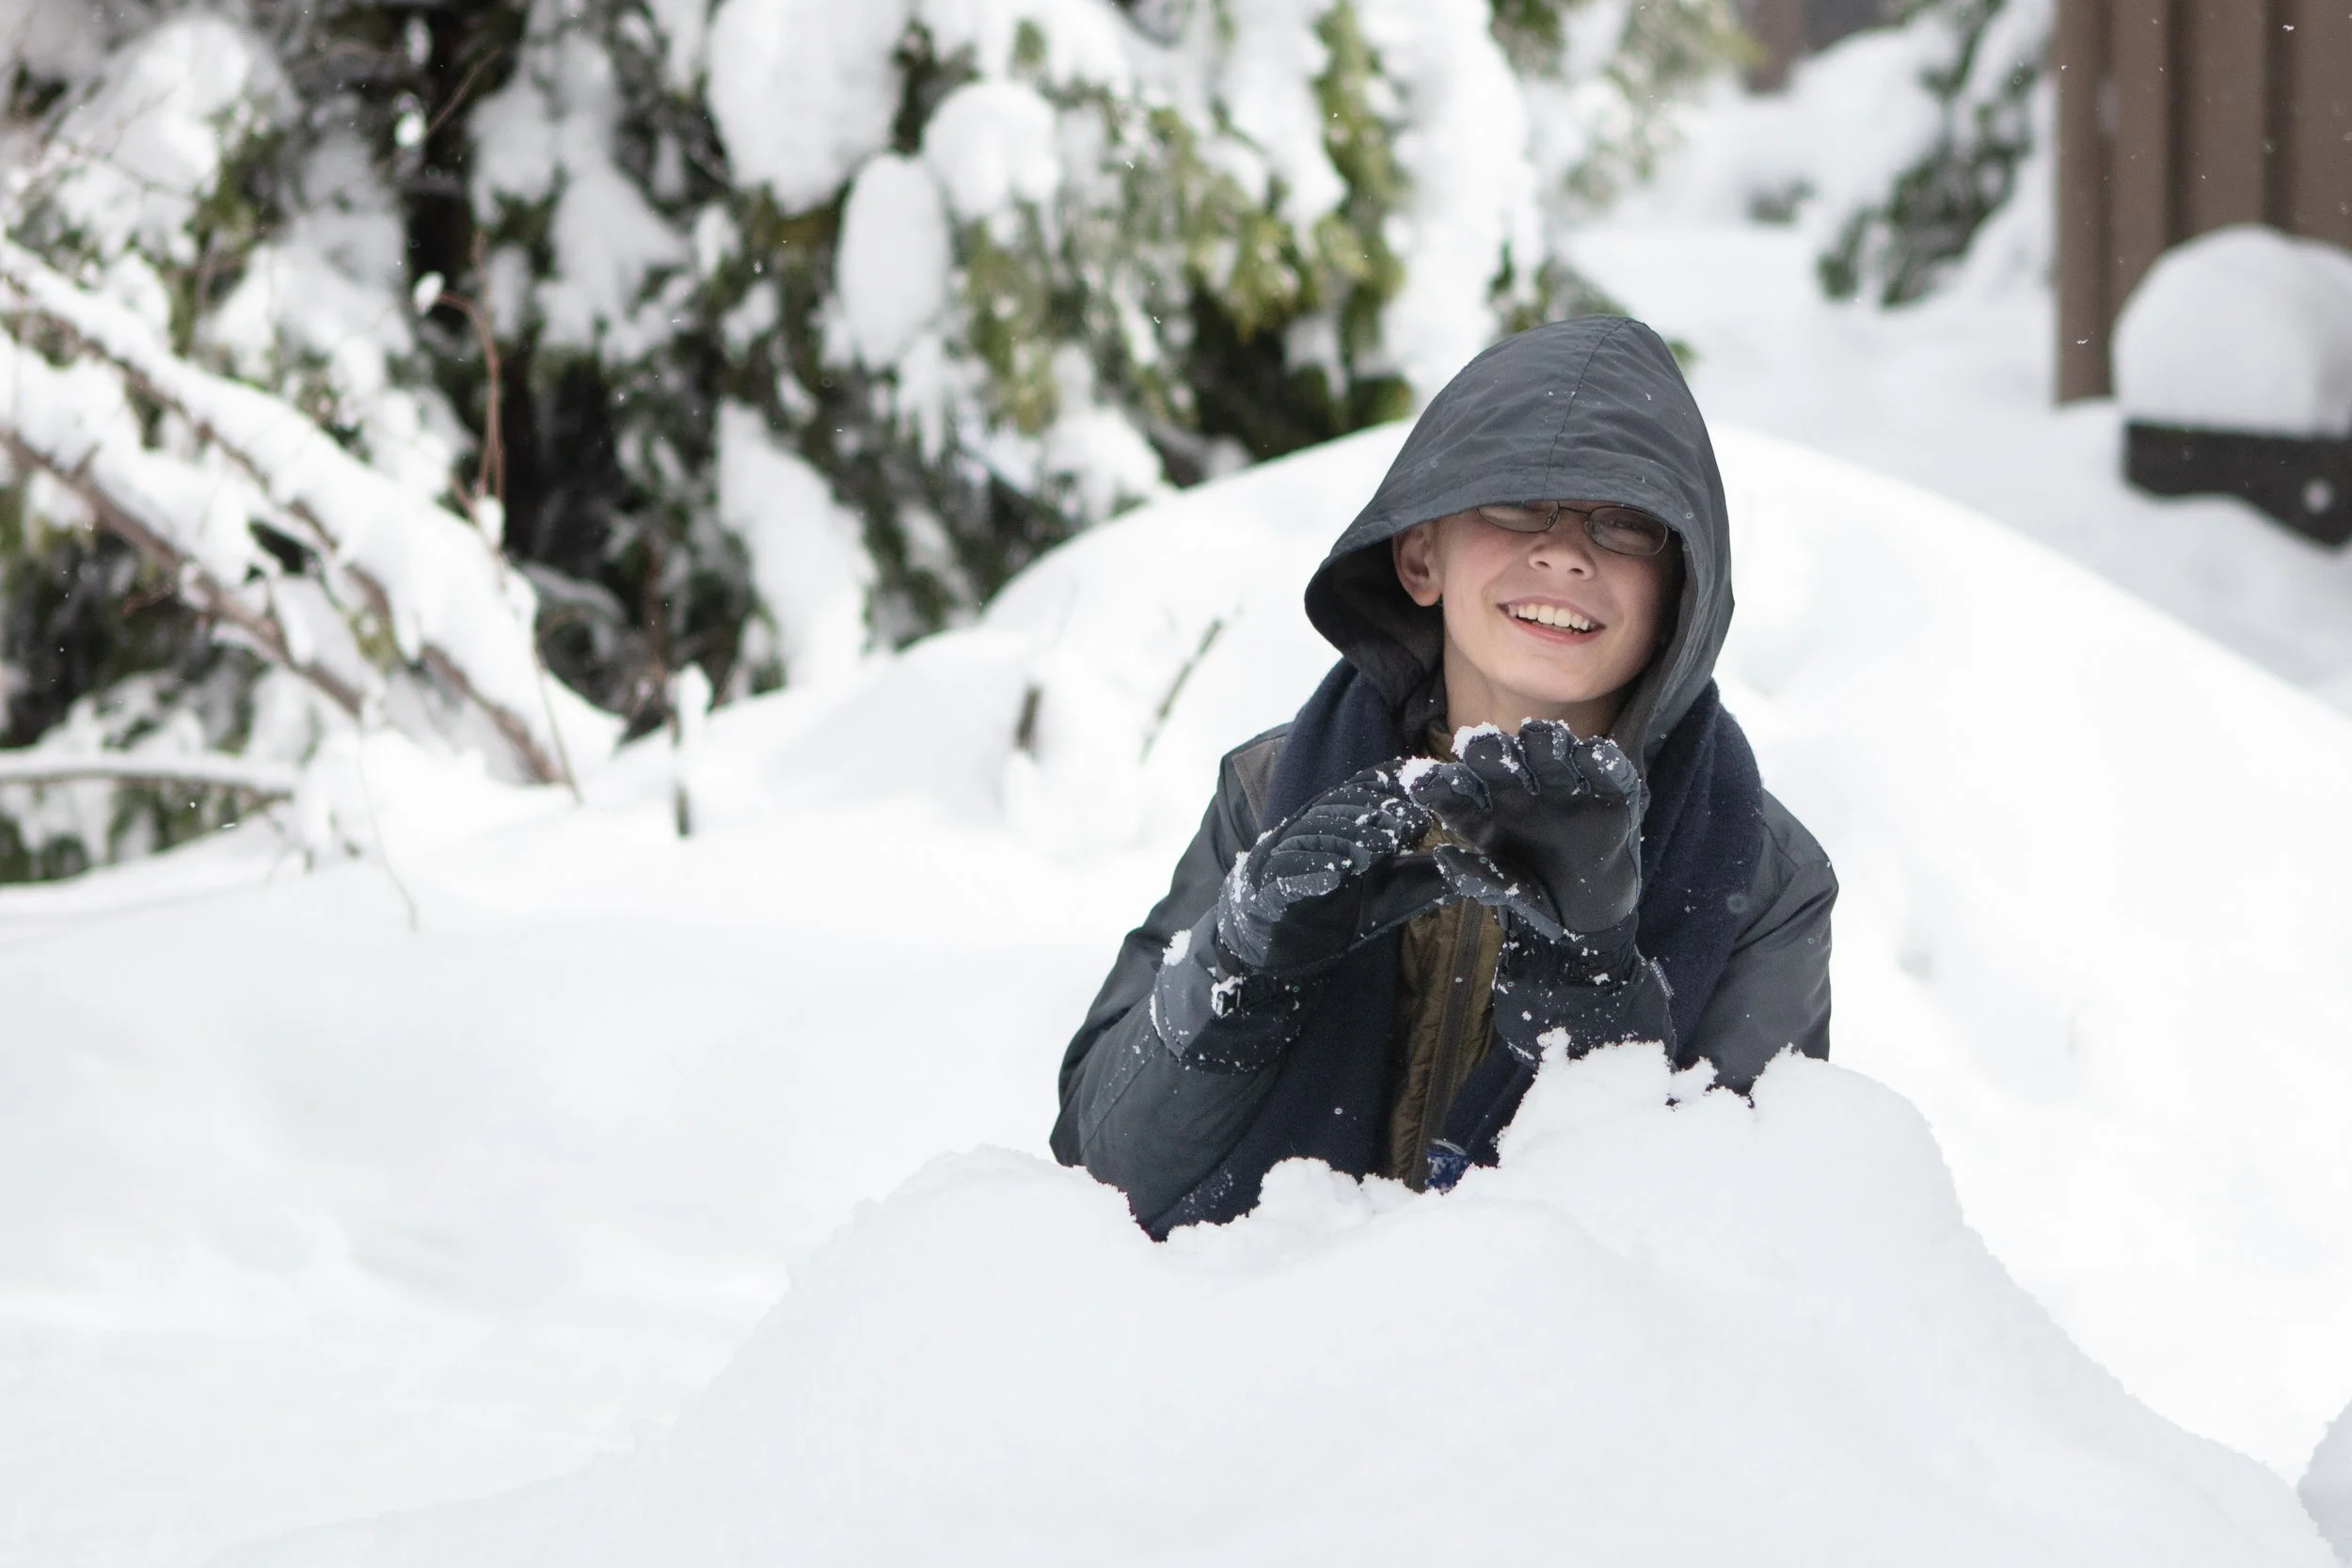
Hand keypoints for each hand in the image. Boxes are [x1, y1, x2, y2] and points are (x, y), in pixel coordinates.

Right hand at [1152, 767, 1431, 1070]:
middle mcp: (1313, 830)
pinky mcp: (1267, 888)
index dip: (1394, 785)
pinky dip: (1309, 872)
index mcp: (1345, 822)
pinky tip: (1333, 875)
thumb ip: (1429, 875)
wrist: (1285, 948)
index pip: (1367, 790)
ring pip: (1315, 836)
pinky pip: (1286, 875)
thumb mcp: (1394, 891)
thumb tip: (1477, 864)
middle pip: (1342, 808)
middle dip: (1377, 813)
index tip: (1427, 789)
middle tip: (1410, 825)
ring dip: (1347, 839)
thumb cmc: (1343, 910)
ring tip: (1376, 851)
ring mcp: (1287, 856)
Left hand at [1402, 720, 1643, 943]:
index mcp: (1487, 811)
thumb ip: (1479, 878)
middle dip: (1489, 750)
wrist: (1591, 915)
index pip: (1458, 792)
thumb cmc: (1538, 896)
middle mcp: (1520, 790)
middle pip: (1501, 761)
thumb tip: (1445, 856)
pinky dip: (1603, 761)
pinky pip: (1607, 772)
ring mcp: (1564, 786)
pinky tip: (1593, 753)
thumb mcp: (1508, 892)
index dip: (1440, 784)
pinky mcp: (1609, 793)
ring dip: (1543, 743)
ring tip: (1539, 736)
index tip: (1421, 780)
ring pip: (1550, 754)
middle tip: (1481, 742)